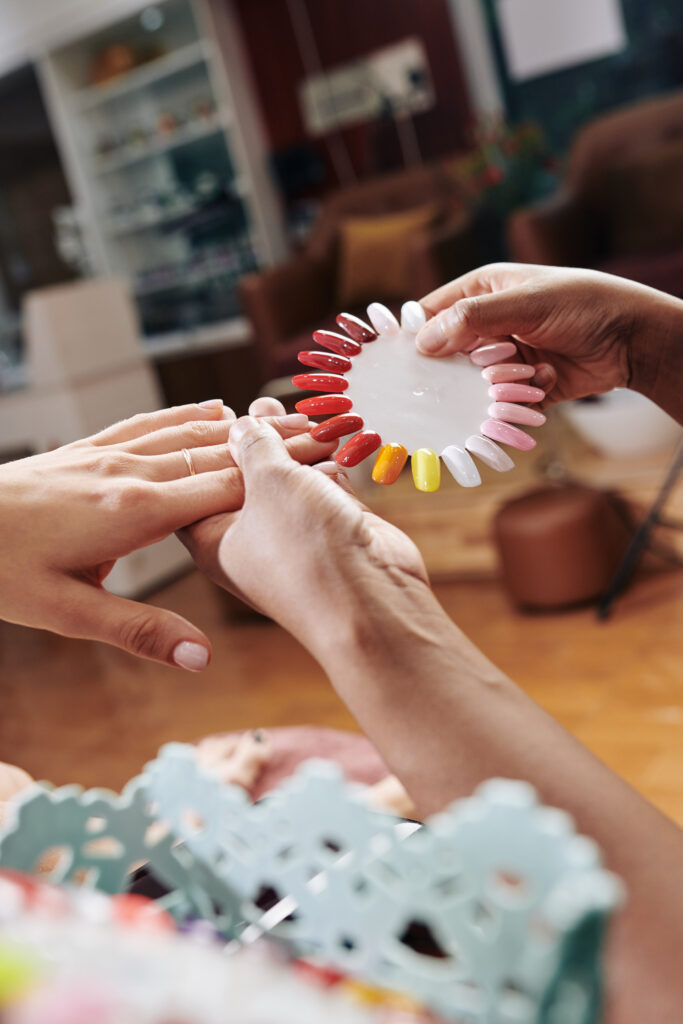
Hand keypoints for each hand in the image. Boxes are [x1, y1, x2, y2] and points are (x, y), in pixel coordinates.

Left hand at [0, 400, 333, 668]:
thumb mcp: (67, 613)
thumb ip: (139, 631)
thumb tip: (202, 657)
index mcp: (136, 512)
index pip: (225, 487)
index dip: (280, 475)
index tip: (326, 462)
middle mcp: (131, 472)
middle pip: (219, 454)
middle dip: (275, 444)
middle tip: (327, 433)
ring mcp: (111, 453)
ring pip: (191, 432)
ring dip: (242, 426)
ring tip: (286, 417)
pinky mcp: (92, 447)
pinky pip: (153, 423)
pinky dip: (190, 415)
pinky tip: (212, 409)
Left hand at [179, 405, 427, 654]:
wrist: (369, 600)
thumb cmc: (304, 549)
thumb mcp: (268, 481)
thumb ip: (255, 446)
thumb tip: (244, 425)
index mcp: (213, 537)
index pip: (197, 483)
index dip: (209, 445)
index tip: (222, 413)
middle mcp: (249, 538)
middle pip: (244, 477)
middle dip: (259, 439)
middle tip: (266, 407)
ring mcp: (293, 536)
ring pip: (288, 481)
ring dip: (297, 449)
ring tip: (300, 418)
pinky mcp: (331, 531)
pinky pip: (323, 490)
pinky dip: (327, 468)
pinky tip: (332, 443)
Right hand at [417, 263, 682, 407]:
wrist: (632, 339)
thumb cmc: (581, 304)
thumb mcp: (524, 303)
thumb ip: (472, 319)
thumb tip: (423, 341)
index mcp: (482, 292)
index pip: (431, 313)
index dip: (411, 335)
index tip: (394, 360)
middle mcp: (488, 326)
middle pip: (446, 354)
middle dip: (448, 371)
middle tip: (445, 381)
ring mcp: (504, 358)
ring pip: (472, 384)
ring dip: (491, 385)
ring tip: (520, 372)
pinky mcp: (522, 388)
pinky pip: (501, 402)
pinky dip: (517, 398)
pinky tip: (545, 380)